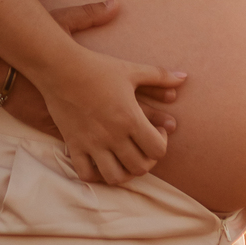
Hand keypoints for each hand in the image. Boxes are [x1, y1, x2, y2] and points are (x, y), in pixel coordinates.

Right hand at [39, 43, 187, 186]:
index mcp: (130, 118)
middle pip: (140, 167)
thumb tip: (185, 77)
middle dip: (147, 160)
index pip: (157, 150)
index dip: (162, 144)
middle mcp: (113, 136)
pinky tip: (100, 161)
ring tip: (124, 158)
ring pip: (115, 177)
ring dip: (124, 172)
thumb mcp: (131, 70)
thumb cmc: (98, 67)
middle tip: (143, 146)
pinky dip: (95, 174)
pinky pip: (86, 174)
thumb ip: (160, 76)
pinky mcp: (74, 145)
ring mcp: (92, 143)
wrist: (60, 67)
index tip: (156, 131)